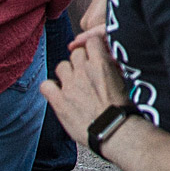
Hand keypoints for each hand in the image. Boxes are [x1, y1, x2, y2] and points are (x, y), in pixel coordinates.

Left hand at [38, 21, 130, 139]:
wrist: (113, 129)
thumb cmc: (122, 109)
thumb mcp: (123, 81)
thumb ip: (112, 68)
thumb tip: (108, 62)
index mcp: (102, 63)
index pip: (91, 41)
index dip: (92, 48)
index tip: (93, 55)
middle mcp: (84, 70)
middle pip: (75, 53)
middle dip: (79, 61)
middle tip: (85, 74)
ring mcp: (70, 85)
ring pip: (61, 66)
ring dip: (66, 74)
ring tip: (73, 85)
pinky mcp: (59, 101)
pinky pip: (46, 86)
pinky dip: (50, 88)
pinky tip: (57, 94)